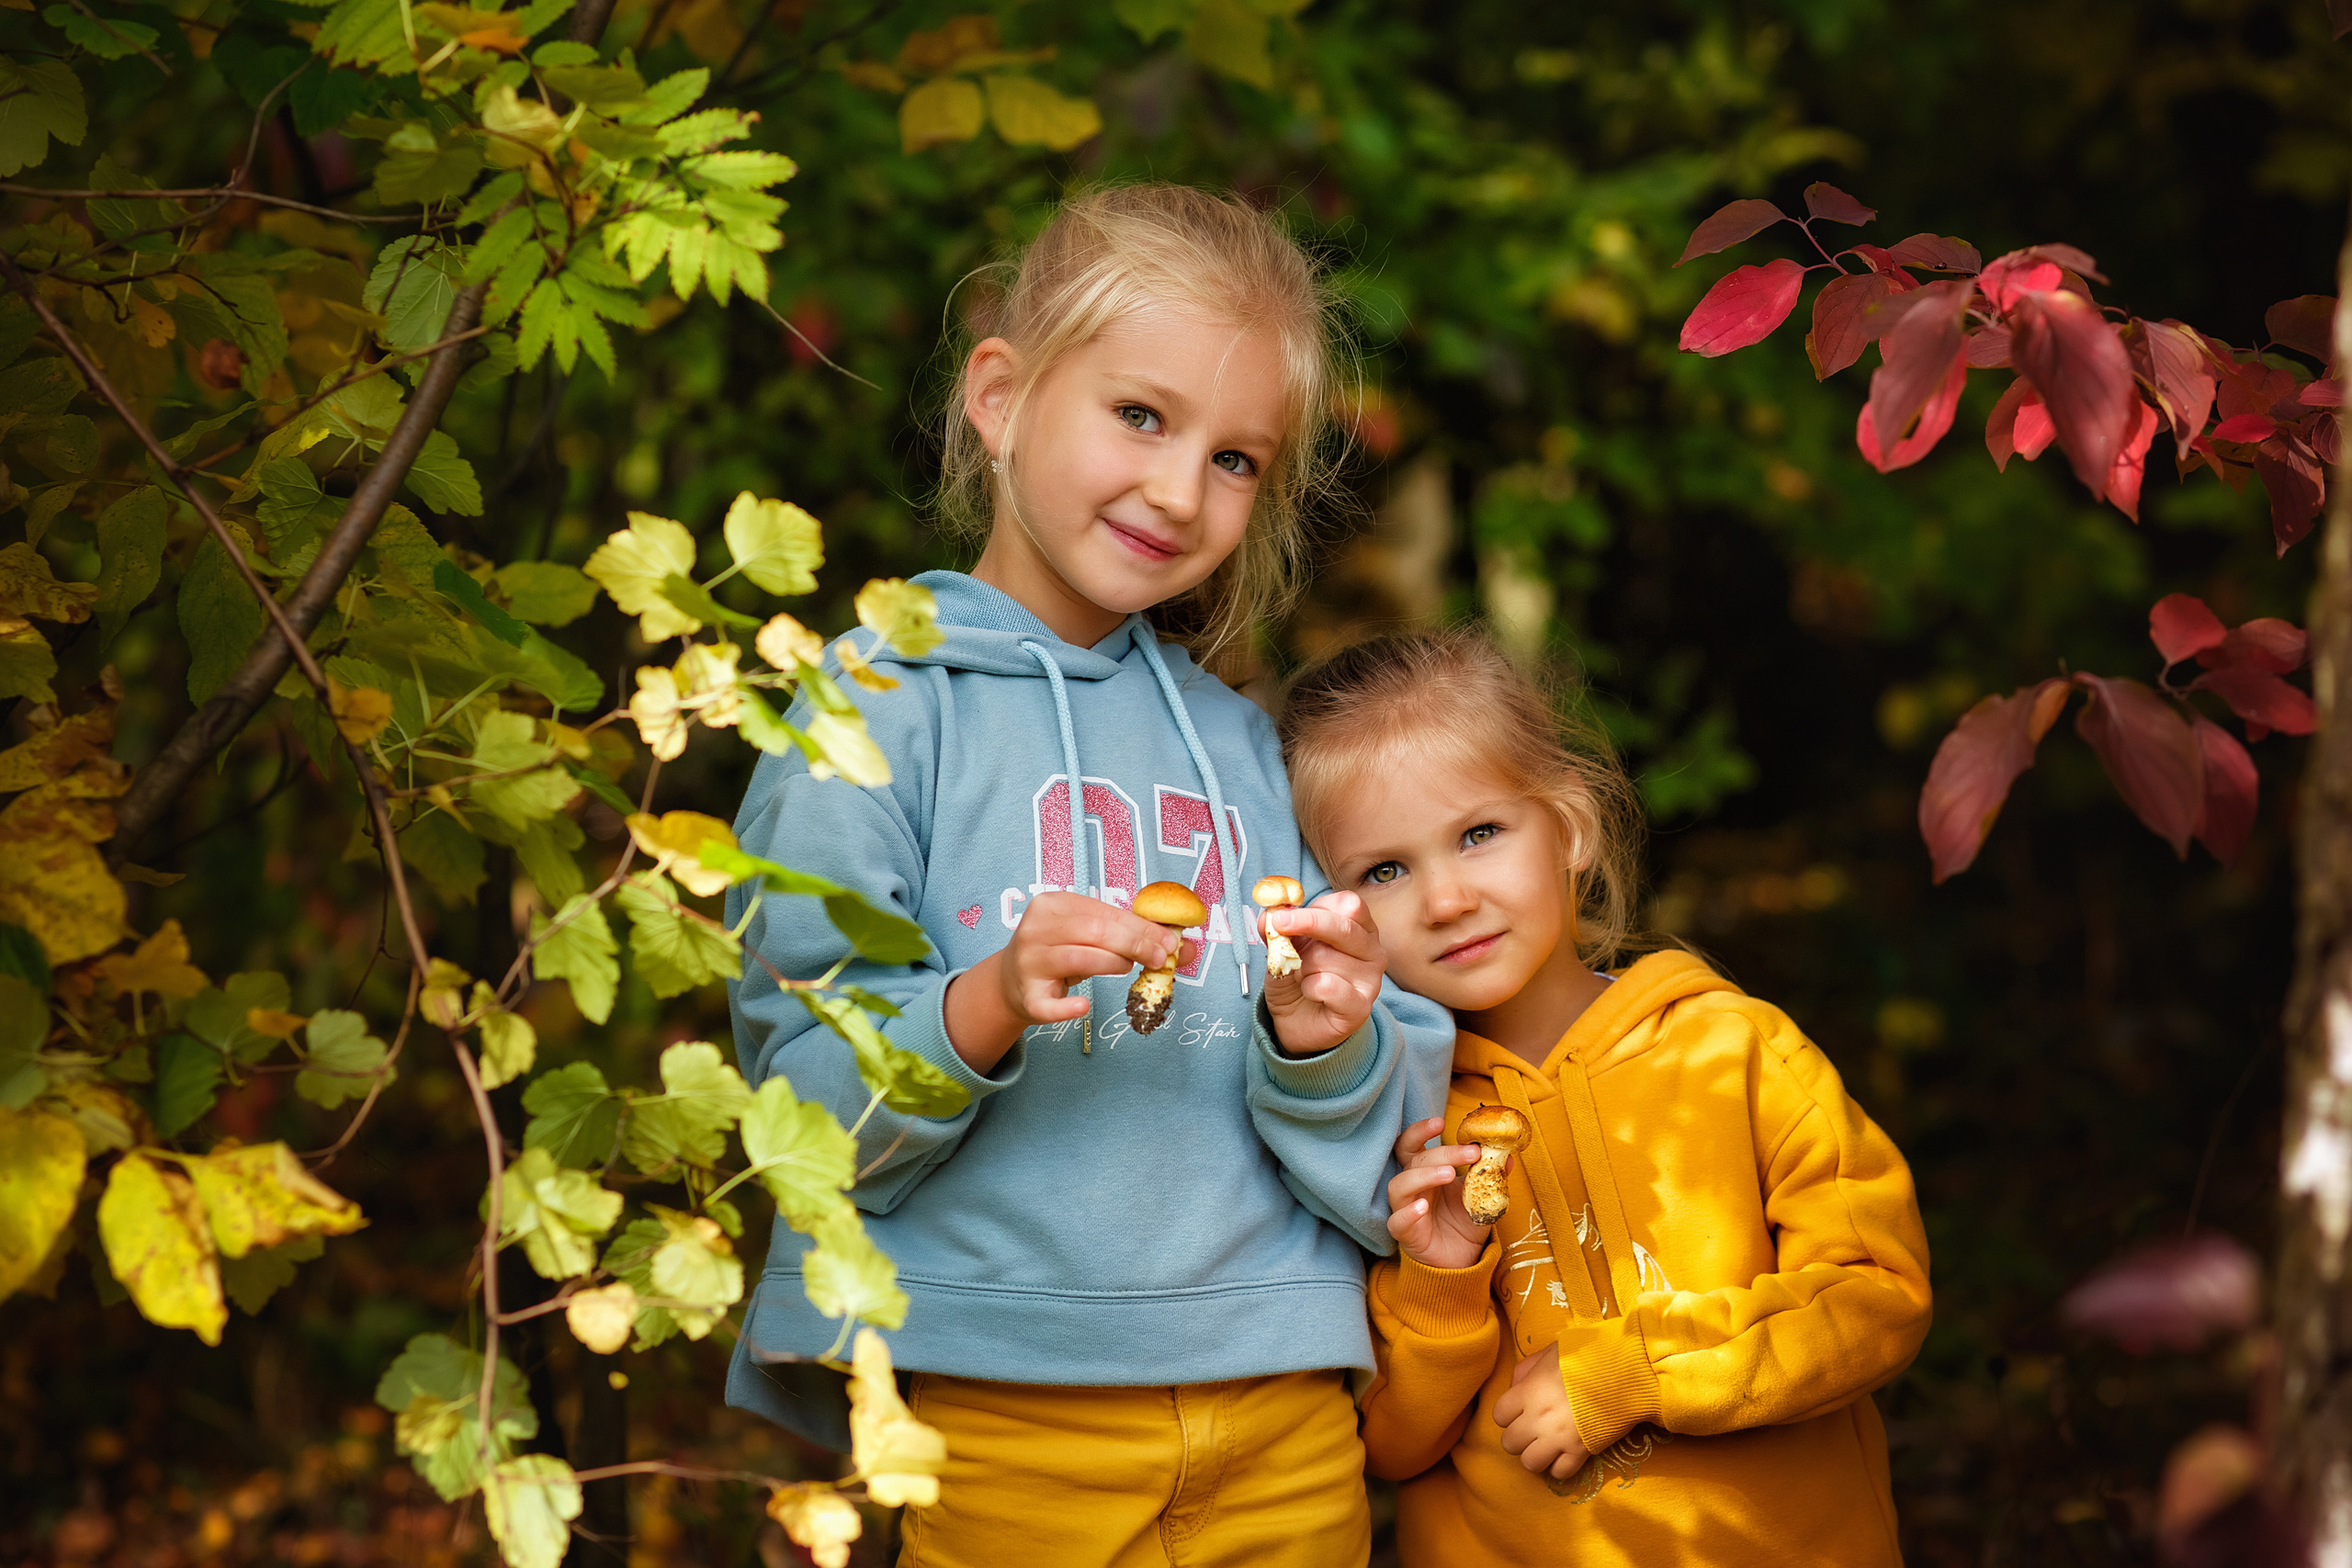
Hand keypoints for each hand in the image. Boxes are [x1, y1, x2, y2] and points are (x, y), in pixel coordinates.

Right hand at [944, 893, 1191, 1072]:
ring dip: (1113, 964)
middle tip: (1162, 958)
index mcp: (1052, 904)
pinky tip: (1085, 1007)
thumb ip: (1133, 935)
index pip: (1104, 913)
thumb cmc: (1062, 951)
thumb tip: (1187, 946)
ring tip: (1128, 968)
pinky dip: (1068, 1008)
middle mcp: (1035, 929)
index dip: (1142, 927)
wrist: (1012, 981)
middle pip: (1095, 932)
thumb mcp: (1091, 935)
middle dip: (1136, 944)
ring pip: (1080, 959)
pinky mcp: (1028, 996)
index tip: (1171, 941)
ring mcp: (1029, 963)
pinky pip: (1050, 1004)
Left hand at [1262, 890, 1384, 1057]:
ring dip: (1302, 966)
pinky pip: (1327, 985)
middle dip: (1307, 923)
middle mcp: (1372, 951)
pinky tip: (1310, 993)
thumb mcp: (1283, 948)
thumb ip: (1278, 929)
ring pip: (1326, 957)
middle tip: (1279, 924)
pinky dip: (1309, 987)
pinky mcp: (1360, 1007)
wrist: (1297, 1023)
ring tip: (1303, 977)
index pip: (1347, 905)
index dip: (1316, 907)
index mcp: (1359, 928)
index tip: (1285, 913)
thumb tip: (1268, 915)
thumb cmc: (1298, 979)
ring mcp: (1370, 980)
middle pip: (1344, 926)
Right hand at [1386, 1117, 1493, 1269]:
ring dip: (1423, 1176)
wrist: (1462, 1261)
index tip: (1441, 1122)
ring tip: (1449, 1174)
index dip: (1420, 1131)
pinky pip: (1397, 1221)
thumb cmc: (1464, 1224)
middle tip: (1470, 1152)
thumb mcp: (1483, 1198)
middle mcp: (1413, 1188)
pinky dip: (1408, 1213)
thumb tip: (1507, 1156)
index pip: (1412, 1145)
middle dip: (1442, 1153)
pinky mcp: (1406, 1234)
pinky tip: (1423, 1207)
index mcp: (1426, 1173)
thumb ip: (1491, 1177)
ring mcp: (1405, 1210)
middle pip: (1414, 1161)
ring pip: (1399, 1186)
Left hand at [1491, 1342, 1588, 1480]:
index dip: (1508, 1414)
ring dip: (1535, 1456)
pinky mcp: (1580, 1451)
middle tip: (1532, 1430)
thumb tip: (1515, 1387)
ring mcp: (1558, 1437)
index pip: (1499, 1416)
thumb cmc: (1583, 1357)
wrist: (1621, 1370)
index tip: (1519, 1411)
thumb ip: (1526, 1369)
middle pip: (1509, 1443)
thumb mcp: (1548, 1353)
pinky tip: (1565, 1455)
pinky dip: (1560, 1467)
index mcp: (1527, 1392)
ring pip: (1529, 1463)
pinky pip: (1559, 1473)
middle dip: (1519, 1437)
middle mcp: (1538, 1418)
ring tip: (1546, 1446)